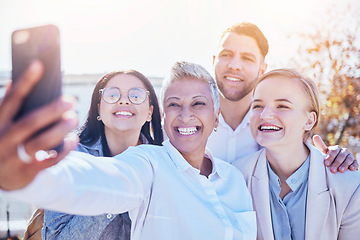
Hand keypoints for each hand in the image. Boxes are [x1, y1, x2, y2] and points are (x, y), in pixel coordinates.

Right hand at [0, 61, 78, 189]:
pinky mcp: (27, 171)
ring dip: (60, 130)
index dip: (25, 82)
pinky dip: (63, 151)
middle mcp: (3, 140)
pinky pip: (48, 161)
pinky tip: (74, 139)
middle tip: (70, 100)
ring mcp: (14, 157)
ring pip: (40, 143)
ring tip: (73, 118)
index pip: (11, 100)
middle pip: (29, 123)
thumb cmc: (4, 140)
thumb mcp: (2, 123)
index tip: (39, 65)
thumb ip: (8, 106)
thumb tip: (14, 81)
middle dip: (51, 110)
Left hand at [313, 135, 357, 172]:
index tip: (326, 164)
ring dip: (345, 165)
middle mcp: (344, 151)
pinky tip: (351, 169)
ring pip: (349, 159)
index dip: (330, 157)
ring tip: (340, 171)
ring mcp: (350, 156)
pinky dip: (354, 165)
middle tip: (332, 170)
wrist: (337, 166)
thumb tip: (315, 136)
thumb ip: (321, 146)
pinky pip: (355, 163)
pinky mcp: (355, 162)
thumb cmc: (329, 158)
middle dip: (336, 163)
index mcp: (336, 148)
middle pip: (341, 155)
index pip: (334, 151)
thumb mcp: (324, 153)